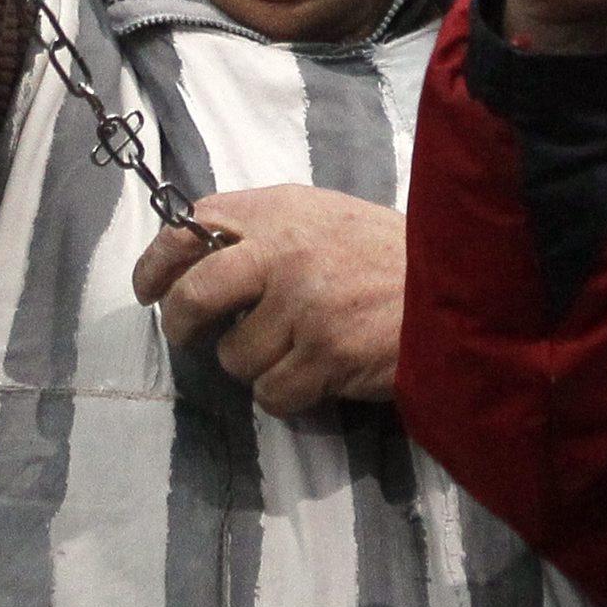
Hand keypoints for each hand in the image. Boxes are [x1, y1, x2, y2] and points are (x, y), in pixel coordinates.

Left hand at [128, 186, 404, 418]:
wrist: (458, 285)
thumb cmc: (385, 254)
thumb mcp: (323, 216)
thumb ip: (265, 229)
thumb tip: (196, 257)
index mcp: (279, 211)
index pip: (190, 228)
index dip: (156, 263)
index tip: (147, 290)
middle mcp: (284, 252)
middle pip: (194, 294)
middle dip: (181, 324)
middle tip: (190, 336)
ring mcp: (304, 306)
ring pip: (234, 356)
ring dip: (254, 364)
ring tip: (293, 349)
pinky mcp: (325, 356)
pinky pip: (270, 394)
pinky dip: (285, 395)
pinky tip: (315, 375)